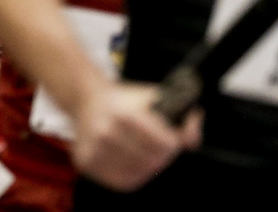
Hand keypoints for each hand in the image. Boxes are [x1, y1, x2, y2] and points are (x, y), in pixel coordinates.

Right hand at [72, 80, 200, 191]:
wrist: (85, 99)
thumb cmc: (124, 100)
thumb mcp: (153, 97)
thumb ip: (180, 116)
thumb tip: (192, 136)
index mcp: (124, 115)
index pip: (167, 145)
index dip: (174, 142)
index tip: (170, 137)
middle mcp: (106, 132)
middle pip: (154, 161)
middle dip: (162, 156)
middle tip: (157, 146)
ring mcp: (94, 149)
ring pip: (139, 173)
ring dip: (147, 166)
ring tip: (142, 152)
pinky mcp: (86, 162)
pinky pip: (122, 181)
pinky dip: (132, 175)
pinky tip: (130, 162)